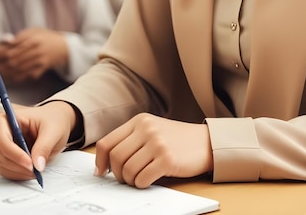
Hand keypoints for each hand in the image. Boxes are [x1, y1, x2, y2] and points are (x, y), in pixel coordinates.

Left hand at [0, 28, 67, 82]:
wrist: (65, 47)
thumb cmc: (47, 37)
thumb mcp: (35, 31)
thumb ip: (21, 36)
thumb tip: (7, 42)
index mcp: (33, 38)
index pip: (13, 48)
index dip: (2, 53)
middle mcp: (37, 49)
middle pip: (14, 60)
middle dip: (3, 64)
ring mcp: (40, 60)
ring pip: (19, 69)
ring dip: (9, 72)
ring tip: (3, 71)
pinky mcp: (43, 68)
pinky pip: (28, 75)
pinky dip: (19, 76)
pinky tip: (14, 75)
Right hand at [0, 101, 76, 180]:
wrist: (56, 121)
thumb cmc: (53, 119)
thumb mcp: (54, 130)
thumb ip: (44, 146)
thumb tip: (37, 165)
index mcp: (10, 117)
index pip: (2, 138)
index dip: (14, 153)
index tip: (30, 163)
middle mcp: (0, 131)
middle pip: (0, 154)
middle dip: (18, 165)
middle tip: (35, 169)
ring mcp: (0, 144)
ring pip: (1, 164)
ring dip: (18, 171)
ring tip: (36, 169)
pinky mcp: (4, 155)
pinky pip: (5, 169)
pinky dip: (17, 174)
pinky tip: (30, 170)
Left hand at [94, 114, 212, 187]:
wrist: (205, 142)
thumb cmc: (176, 140)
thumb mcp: (152, 131)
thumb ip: (131, 140)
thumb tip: (104, 164)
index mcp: (140, 120)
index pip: (107, 142)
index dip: (100, 161)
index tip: (101, 172)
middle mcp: (147, 128)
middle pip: (116, 158)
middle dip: (117, 174)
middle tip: (125, 178)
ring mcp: (157, 143)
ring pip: (127, 170)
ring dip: (131, 181)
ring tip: (140, 178)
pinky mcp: (167, 159)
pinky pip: (142, 179)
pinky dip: (142, 184)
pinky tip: (150, 180)